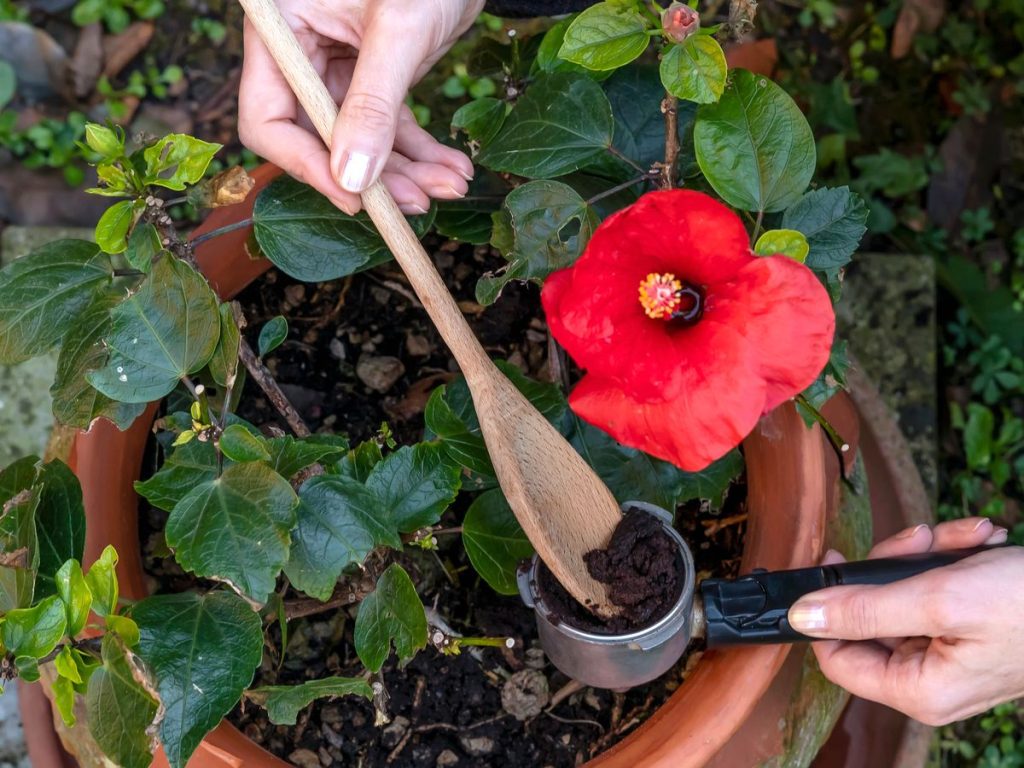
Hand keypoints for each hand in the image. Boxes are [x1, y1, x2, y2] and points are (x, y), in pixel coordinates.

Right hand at [239, 0, 483, 214]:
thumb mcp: (398, 30)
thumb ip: (373, 103)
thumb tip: (351, 178)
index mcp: (284, 31)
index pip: (268, 118)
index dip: (305, 164)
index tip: (352, 196)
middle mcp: (304, 56)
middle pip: (318, 141)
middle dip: (370, 177)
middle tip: (416, 203)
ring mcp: (339, 71)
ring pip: (360, 143)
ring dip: (404, 173)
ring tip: (450, 186)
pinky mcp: (376, 81)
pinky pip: (390, 129)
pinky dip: (420, 153)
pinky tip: (451, 168)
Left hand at [787, 517, 1020, 724]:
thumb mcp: (938, 598)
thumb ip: (864, 609)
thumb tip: (802, 616)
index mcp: (918, 689)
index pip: (834, 657)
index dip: (827, 608)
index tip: (836, 562)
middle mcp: (928, 679)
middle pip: (867, 616)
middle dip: (892, 566)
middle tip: (918, 541)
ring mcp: (947, 653)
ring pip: (900, 594)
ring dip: (926, 555)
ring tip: (964, 537)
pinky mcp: (965, 630)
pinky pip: (933, 589)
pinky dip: (950, 558)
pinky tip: (978, 541)